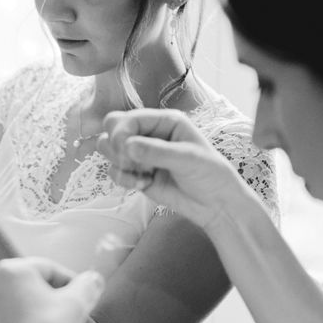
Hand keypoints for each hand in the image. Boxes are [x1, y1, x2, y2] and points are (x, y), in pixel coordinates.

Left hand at [0, 257, 104, 322]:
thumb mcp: (75, 308)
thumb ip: (87, 286)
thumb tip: (92, 280)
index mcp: (11, 271)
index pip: (51, 268)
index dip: (71, 283)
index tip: (82, 296)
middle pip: (32, 287)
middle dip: (53, 301)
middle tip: (68, 318)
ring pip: (18, 306)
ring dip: (36, 316)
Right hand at [97, 108, 253, 228]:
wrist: (214, 204)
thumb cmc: (209, 174)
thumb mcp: (187, 158)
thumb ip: (156, 151)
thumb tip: (127, 146)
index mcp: (163, 121)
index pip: (128, 118)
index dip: (121, 132)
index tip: (125, 149)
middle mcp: (148, 133)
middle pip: (112, 127)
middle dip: (115, 145)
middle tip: (130, 161)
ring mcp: (139, 153)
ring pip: (108, 148)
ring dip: (120, 163)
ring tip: (143, 173)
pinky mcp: (135, 173)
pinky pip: (114, 171)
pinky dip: (124, 179)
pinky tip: (144, 184)